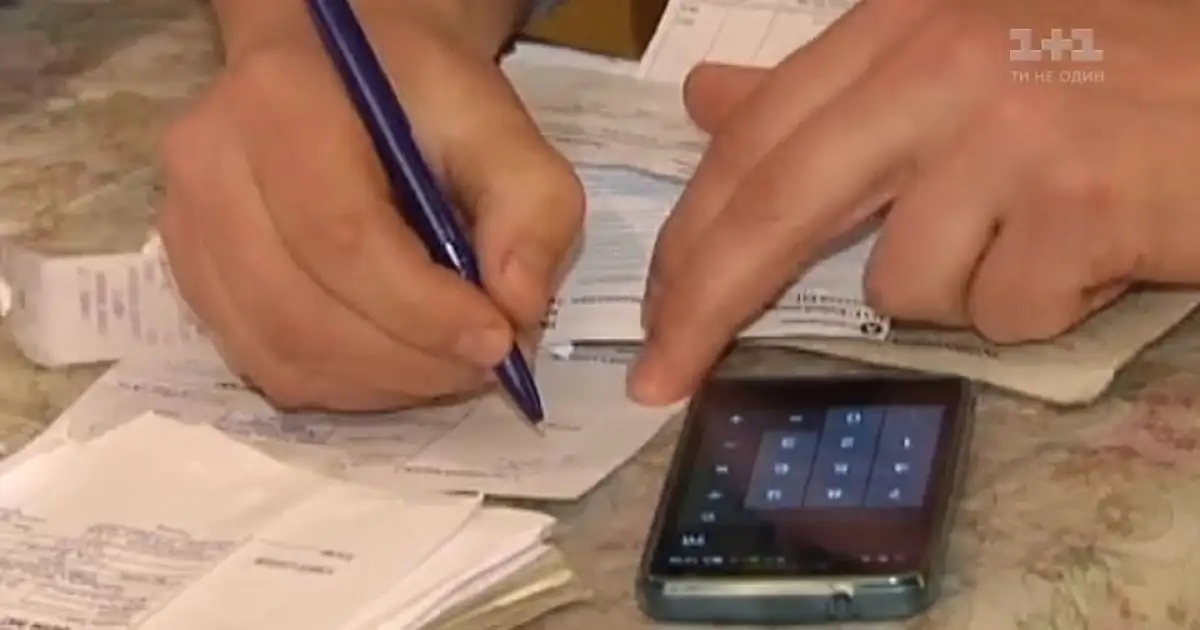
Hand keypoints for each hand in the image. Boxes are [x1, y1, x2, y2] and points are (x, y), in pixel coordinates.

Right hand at [157, 2, 581, 410]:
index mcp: (281, 103)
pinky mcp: (192, 275)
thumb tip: (518, 305)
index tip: (497, 340)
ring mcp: (186, 226)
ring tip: (449, 365)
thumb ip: (532, 206)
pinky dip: (345, 385)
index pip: (341, 236)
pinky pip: (263, 363)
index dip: (423, 310)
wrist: (344, 72)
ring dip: (381, 383)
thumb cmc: (422, 96)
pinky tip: (398, 364)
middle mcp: (208, 166)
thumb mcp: (502, 126)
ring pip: (277, 352)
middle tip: (484, 364)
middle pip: (299, 310)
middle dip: (408, 360)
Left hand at [632, 0, 1199, 404]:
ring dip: (956, 290)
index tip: (652, 313)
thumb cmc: (1102, 74)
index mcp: (897, 27)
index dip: (689, 236)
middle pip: (776, 207)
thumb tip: (708, 103)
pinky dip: (1036, 306)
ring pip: (902, 284)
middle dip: (707, 306)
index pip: (753, 142)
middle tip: (661, 377)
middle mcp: (940, 67)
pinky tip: (1087, 248)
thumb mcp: (951, 57)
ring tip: (1030, 234)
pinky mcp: (1076, 203)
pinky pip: (1000, 314)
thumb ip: (825, 94)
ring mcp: (1009, 132)